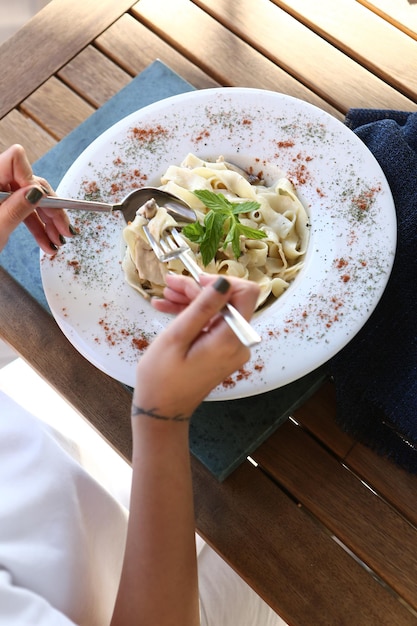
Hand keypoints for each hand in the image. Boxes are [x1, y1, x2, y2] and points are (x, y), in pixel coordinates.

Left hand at [0, 144, 73, 252]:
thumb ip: (17, 208)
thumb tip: (37, 191)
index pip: (16, 160)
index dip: (32, 180)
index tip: (44, 203)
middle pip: (29, 182)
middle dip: (49, 207)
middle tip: (63, 229)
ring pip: (29, 198)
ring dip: (46, 221)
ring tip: (57, 241)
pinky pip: (22, 208)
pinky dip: (35, 225)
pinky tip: (46, 241)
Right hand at [133, 274, 259, 420]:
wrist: (161, 410)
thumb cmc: (162, 377)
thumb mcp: (177, 336)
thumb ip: (202, 307)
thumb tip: (223, 281)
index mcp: (230, 339)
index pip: (246, 293)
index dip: (221, 281)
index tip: (195, 281)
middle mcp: (239, 343)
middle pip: (229, 301)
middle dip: (199, 289)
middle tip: (170, 284)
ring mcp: (232, 349)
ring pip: (218, 311)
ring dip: (192, 300)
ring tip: (165, 295)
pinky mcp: (223, 352)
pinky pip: (212, 325)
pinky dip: (193, 316)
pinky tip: (168, 308)